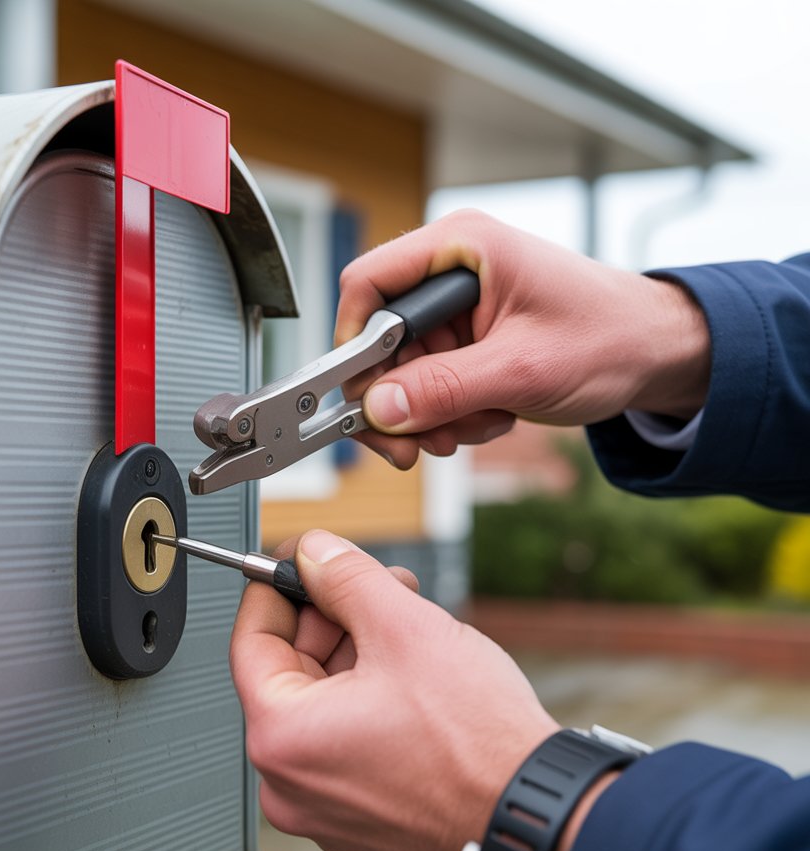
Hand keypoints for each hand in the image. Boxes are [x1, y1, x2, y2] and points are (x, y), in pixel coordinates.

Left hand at [229, 529, 557, 850]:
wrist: (535, 820)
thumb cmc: (476, 745)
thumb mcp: (404, 629)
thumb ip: (345, 579)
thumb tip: (313, 553)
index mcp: (282, 739)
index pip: (251, 640)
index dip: (276, 588)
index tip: (298, 561)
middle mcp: (290, 784)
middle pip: (290, 672)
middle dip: (334, 617)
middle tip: (373, 583)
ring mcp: (325, 808)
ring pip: (323, 704)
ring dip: (357, 653)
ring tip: (408, 621)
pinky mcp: (361, 818)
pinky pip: (346, 740)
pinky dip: (369, 699)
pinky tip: (413, 671)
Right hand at [337, 209, 711, 468]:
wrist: (656, 356)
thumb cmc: (611, 337)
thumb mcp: (523, 368)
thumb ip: (445, 388)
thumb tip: (380, 408)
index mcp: (460, 248)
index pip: (368, 286)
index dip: (353, 345)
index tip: (364, 398)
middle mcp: (449, 273)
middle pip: (378, 343)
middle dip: (399, 400)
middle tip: (419, 442)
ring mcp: (456, 311)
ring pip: (401, 374)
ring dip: (429, 415)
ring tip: (477, 425)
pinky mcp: (465, 343)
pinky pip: (428, 388)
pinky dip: (449, 415)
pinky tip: (490, 417)